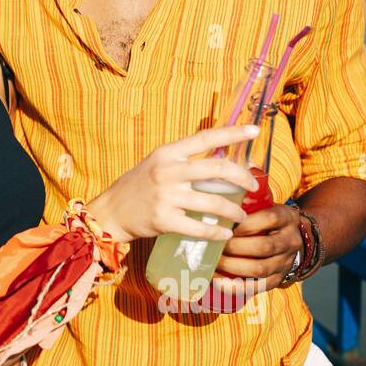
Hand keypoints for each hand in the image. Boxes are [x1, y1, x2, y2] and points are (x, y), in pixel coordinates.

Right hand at [87, 124, 259, 243]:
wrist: (111, 211)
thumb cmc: (138, 186)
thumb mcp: (157, 164)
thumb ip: (184, 162)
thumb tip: (221, 164)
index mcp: (167, 153)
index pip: (205, 137)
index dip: (232, 133)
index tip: (254, 131)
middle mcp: (168, 172)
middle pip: (217, 169)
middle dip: (242, 177)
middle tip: (253, 186)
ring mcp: (166, 196)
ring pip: (213, 202)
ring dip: (234, 211)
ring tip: (241, 216)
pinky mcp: (165, 220)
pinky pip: (200, 228)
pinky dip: (217, 232)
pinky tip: (225, 234)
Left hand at [210, 204, 303, 296]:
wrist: (293, 237)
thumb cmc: (268, 219)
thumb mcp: (265, 206)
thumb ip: (246, 207)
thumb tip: (215, 208)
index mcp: (287, 218)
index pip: (270, 219)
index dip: (245, 223)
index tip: (226, 225)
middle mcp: (290, 241)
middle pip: (263, 246)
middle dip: (235, 247)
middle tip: (214, 244)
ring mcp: (286, 262)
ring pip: (260, 269)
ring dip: (232, 267)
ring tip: (214, 262)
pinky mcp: (278, 279)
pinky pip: (257, 287)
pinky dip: (235, 286)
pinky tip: (218, 281)